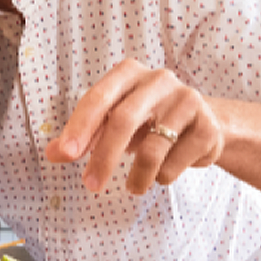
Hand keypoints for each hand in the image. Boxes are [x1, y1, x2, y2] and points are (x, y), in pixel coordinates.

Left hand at [44, 59, 222, 193]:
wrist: (203, 123)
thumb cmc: (147, 120)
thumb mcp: (113, 122)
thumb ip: (83, 135)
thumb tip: (52, 153)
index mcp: (129, 73)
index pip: (99, 97)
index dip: (80, 126)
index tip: (67, 154)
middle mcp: (159, 80)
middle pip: (123, 119)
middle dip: (103, 157)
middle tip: (91, 185)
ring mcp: (187, 101)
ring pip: (152, 148)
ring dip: (137, 177)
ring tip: (133, 187)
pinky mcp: (208, 126)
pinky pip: (176, 162)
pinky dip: (163, 176)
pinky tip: (163, 173)